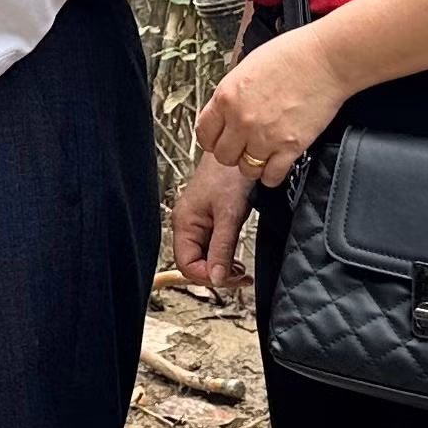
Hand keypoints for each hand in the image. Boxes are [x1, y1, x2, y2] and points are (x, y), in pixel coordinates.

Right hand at [169, 154, 253, 292]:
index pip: (187, 264)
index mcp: (184, 222)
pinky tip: (236, 256)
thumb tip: (217, 278)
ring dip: (222, 265)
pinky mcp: (211, 217)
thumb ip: (221, 249)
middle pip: (195, 262)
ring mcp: (199, 220)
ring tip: (240, 268)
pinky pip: (213, 244)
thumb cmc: (230, 173)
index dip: (207, 276)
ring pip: (206, 255)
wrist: (242, 149)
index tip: (229, 278)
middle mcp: (188, 223)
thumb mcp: (229, 215)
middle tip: (239, 276)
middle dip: (216, 273)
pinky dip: (225, 254)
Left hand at [194, 28, 349, 189]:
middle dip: (232, 153)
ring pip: (246, 169)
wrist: (325, 60)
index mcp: (227, 97)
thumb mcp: (247, 68)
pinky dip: (271, 175)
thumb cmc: (292, 55)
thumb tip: (226, 111)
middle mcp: (242, 120)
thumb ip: (232, 95)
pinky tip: (276, 165)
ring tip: (261, 155)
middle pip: (223, 156)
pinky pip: (271, 176)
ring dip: (252, 164)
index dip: (212, 140)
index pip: (204, 134)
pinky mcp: (289, 147)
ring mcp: (265, 136)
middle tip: (242, 147)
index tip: (218, 141)